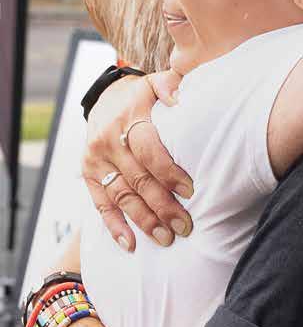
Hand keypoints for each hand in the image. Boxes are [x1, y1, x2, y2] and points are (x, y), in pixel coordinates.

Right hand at [82, 71, 192, 251]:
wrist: (107, 97)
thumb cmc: (143, 96)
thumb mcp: (157, 83)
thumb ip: (172, 86)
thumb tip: (182, 98)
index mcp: (129, 119)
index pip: (149, 151)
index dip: (169, 173)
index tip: (190, 191)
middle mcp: (109, 141)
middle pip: (138, 179)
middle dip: (162, 206)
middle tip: (184, 226)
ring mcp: (96, 159)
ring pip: (121, 196)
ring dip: (143, 220)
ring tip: (166, 239)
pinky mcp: (88, 173)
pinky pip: (100, 203)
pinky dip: (114, 226)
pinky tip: (130, 244)